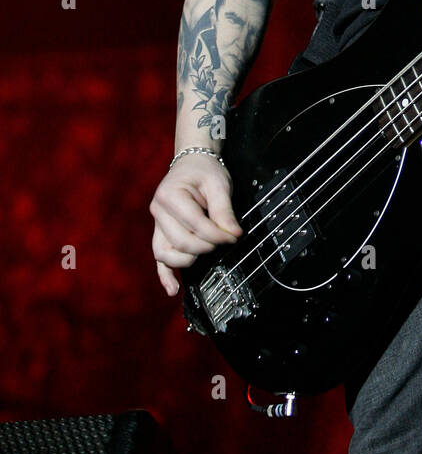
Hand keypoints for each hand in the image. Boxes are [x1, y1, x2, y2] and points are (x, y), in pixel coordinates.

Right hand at [150, 153, 242, 296]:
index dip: (217, 234)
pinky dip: (165, 275)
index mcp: (170, 196)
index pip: (195, 224)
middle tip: (224, 241)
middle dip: (206, 246)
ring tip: (206, 254)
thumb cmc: (204, 171)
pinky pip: (159, 258)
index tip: (234, 235)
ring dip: (188, 259)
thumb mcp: (218, 184)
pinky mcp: (160, 234)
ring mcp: (156, 224)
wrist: (191, 163)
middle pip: (180, 241)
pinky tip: (173, 290)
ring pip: (166, 253)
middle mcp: (158, 211)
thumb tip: (233, 234)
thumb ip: (224, 210)